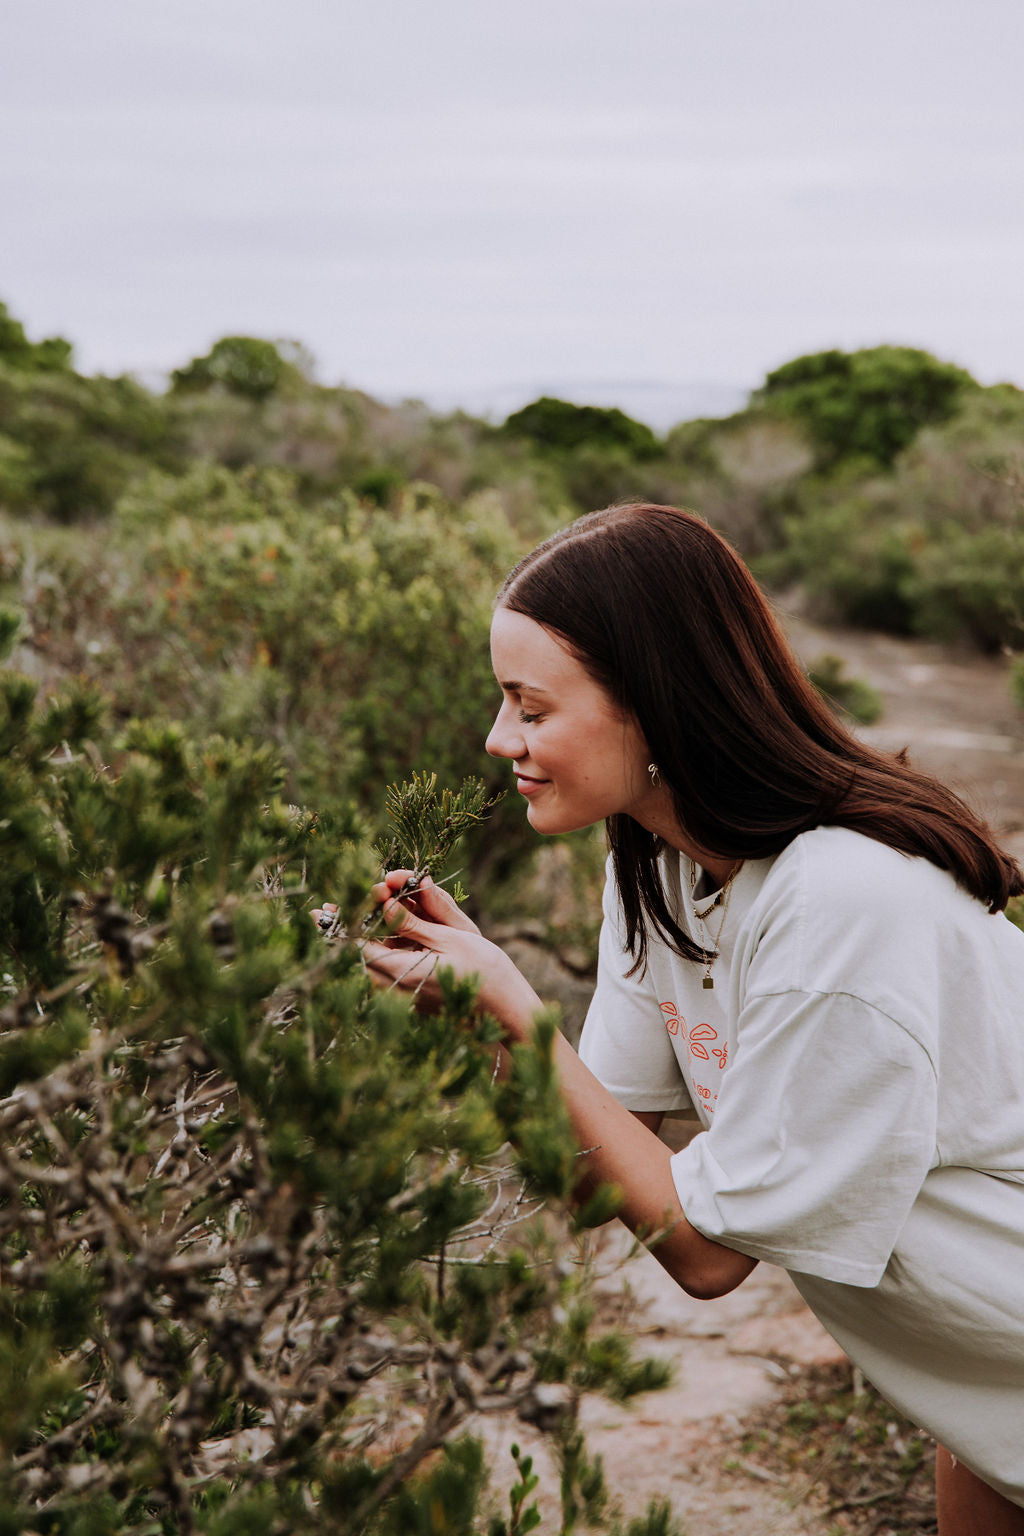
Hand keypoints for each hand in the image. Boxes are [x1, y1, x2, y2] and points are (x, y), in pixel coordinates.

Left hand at [361, 871, 540, 1040]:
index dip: (346, 920)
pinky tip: (390, 931)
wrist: (505, 1010)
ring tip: (370, 911)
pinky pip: (384, 973)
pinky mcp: (410, 1000)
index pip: (357, 946)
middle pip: (358, 956)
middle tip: (345, 901)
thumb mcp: (449, 938)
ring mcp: (401, 998)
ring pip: (369, 965)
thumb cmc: (485, 970)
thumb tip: (383, 905)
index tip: (336, 901)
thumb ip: (411, 923)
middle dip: (353, 926)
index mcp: (401, 973)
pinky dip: (382, 950)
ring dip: (368, 936)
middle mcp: (394, 990)